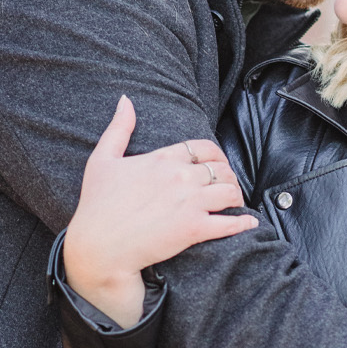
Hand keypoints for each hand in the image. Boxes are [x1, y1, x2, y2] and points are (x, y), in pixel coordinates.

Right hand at [63, 96, 257, 325]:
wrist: (99, 246)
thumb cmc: (97, 205)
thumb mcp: (102, 159)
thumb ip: (118, 128)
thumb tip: (126, 101)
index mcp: (163, 158)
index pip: (204, 148)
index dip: (217, 156)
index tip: (218, 164)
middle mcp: (180, 177)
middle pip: (222, 169)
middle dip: (229, 177)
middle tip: (228, 187)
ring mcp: (190, 203)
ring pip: (230, 192)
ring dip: (237, 196)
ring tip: (236, 203)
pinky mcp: (194, 229)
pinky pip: (230, 223)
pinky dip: (244, 223)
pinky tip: (249, 223)